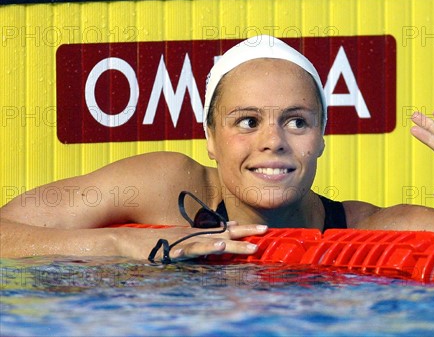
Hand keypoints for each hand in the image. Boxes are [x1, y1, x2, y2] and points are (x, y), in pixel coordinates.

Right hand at [116, 222, 267, 259]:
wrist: (122, 240)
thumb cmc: (148, 242)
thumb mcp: (173, 242)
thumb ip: (191, 242)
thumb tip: (207, 243)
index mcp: (193, 233)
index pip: (220, 229)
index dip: (240, 228)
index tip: (258, 228)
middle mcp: (192, 235)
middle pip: (224, 232)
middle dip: (246, 232)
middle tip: (266, 230)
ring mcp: (184, 242)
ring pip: (214, 242)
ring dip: (234, 244)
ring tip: (253, 246)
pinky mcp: (174, 250)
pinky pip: (193, 249)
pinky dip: (207, 248)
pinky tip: (219, 247)